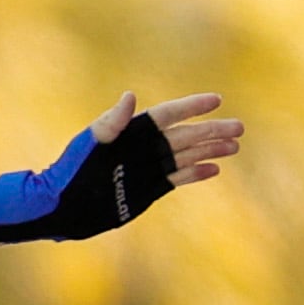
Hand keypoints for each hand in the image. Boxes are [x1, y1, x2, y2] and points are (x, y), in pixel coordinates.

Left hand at [0, 93, 241, 241]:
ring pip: (186, 155)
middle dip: (212, 130)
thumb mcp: (90, 145)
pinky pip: (178, 178)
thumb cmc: (71, 172)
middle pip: (185, 135)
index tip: (216, 100)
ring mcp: (148, 168)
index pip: (168, 115)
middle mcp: (143, 148)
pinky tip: (215, 169)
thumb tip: (130, 96)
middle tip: (239, 127)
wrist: (63, 208)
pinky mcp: (149, 189)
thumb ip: (111, 121)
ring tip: (235, 146)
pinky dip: (196, 173)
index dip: (192, 107)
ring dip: (211, 150)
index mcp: (132, 132)